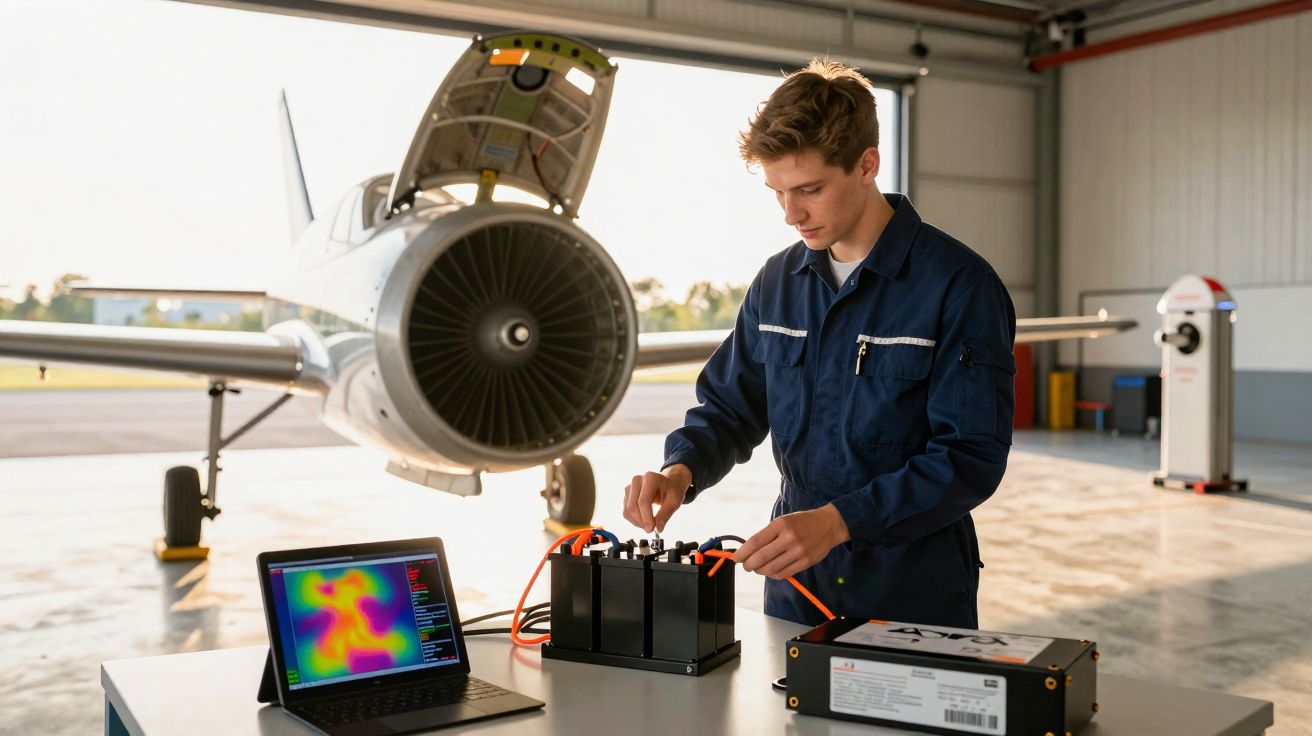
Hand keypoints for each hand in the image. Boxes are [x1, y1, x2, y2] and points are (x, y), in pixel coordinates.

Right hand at [622, 465, 690, 532]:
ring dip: (637, 522)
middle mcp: (637, 480)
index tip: (652, 529)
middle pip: (633, 506)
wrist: (669, 483)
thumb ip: (665, 514)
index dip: (646, 517)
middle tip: (651, 529)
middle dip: (641, 521)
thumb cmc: (672, 490)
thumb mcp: (674, 501)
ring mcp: (630, 487)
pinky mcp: (627, 494)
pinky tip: (644, 521)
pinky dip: (634, 520)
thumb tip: (657, 529)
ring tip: (649, 524)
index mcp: (650, 478)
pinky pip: (626, 511)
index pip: (643, 501)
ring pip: (627, 510)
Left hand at [735, 504, 850, 579]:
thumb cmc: (801, 523)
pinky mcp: (806, 562)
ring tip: (759, 568)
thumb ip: (768, 535)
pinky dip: (773, 574)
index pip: (755, 542)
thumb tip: (748, 551)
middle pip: (761, 558)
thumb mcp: (783, 521)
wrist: (828, 525)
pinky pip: (783, 573)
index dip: (742, 553)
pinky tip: (771, 570)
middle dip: (749, 565)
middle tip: (746, 566)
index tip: (736, 558)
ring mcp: (799, 551)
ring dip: (760, 571)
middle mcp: (789, 537)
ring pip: (771, 568)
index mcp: (781, 524)